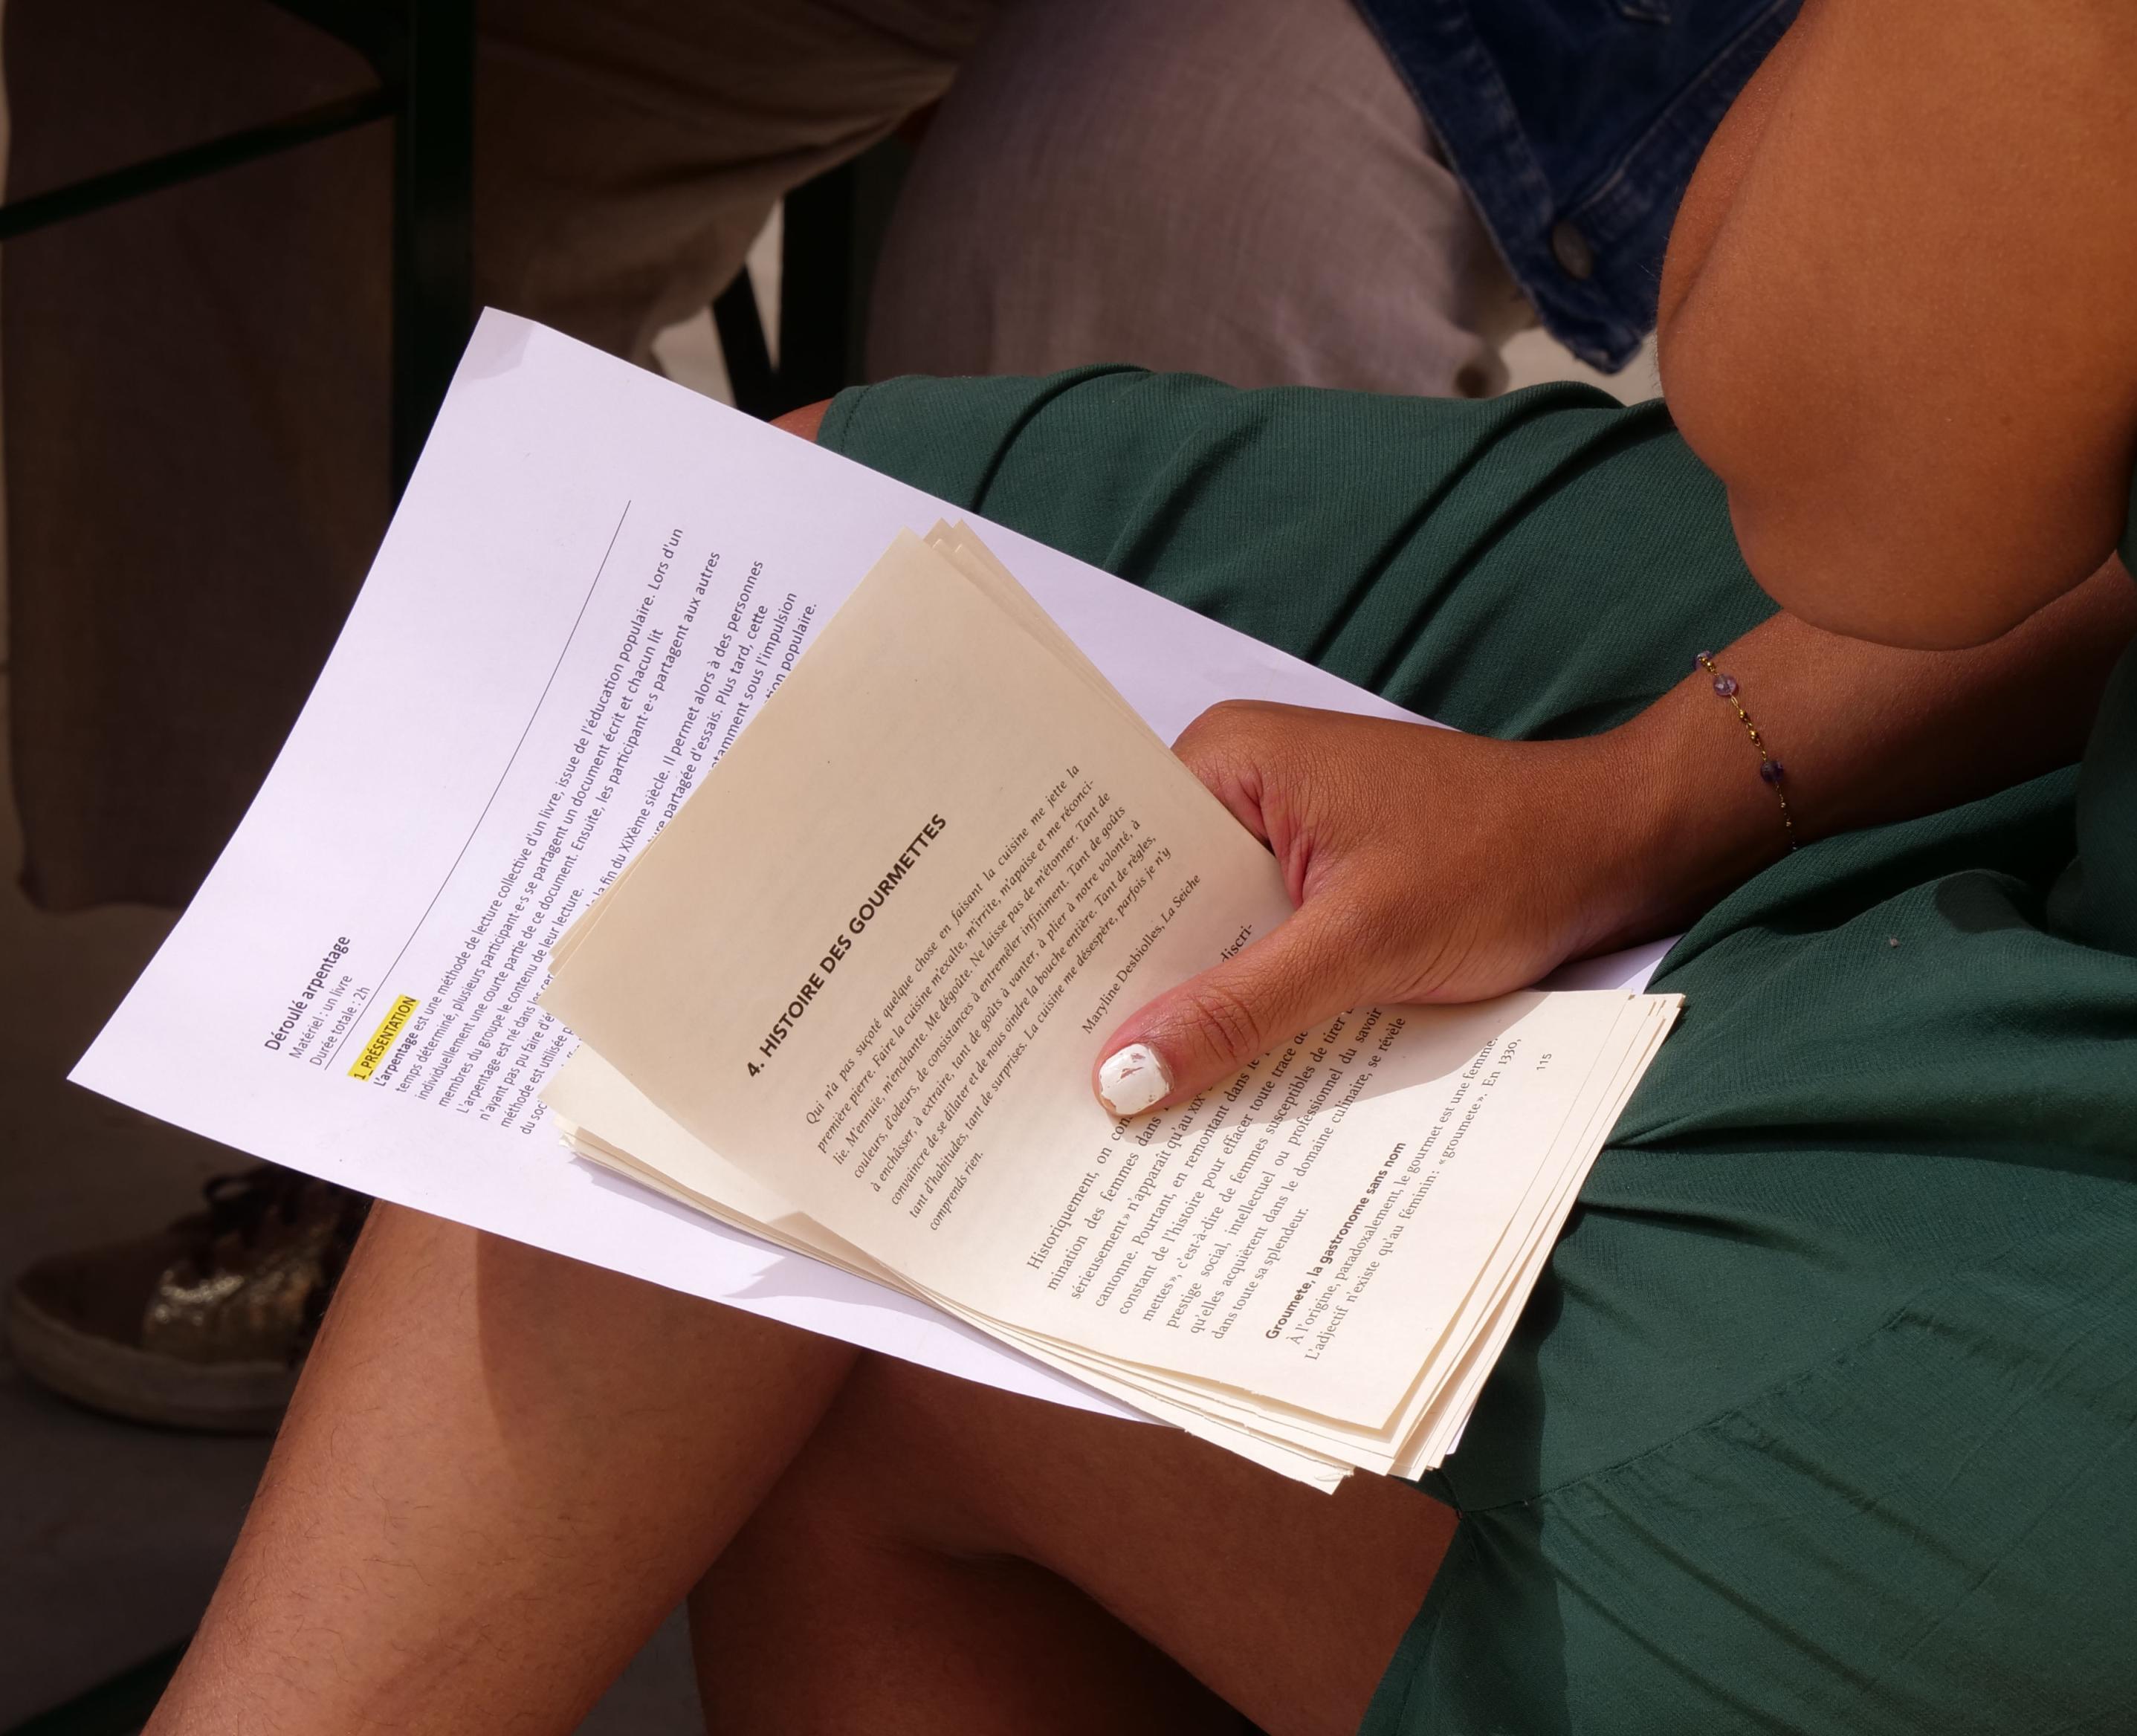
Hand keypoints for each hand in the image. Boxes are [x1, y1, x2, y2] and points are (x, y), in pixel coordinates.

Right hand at [1089, 701, 1676, 1115]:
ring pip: (1204, 929)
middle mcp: (1240, 784)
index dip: (1067, 939)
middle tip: (1058, 1082)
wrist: (1618, 848)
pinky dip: (1244, 996)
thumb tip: (1122, 1075)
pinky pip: (1255, 941)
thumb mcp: (1362, 945)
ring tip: (1121, 1089)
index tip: (1017, 1022)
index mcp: (1228, 760)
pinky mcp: (1320, 875)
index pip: (1110, 852)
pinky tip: (1215, 1064)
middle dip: (1121, 984)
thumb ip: (1239, 1008)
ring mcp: (1283, 830)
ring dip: (1186, 999)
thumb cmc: (1503, 862)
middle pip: (1150, 897)